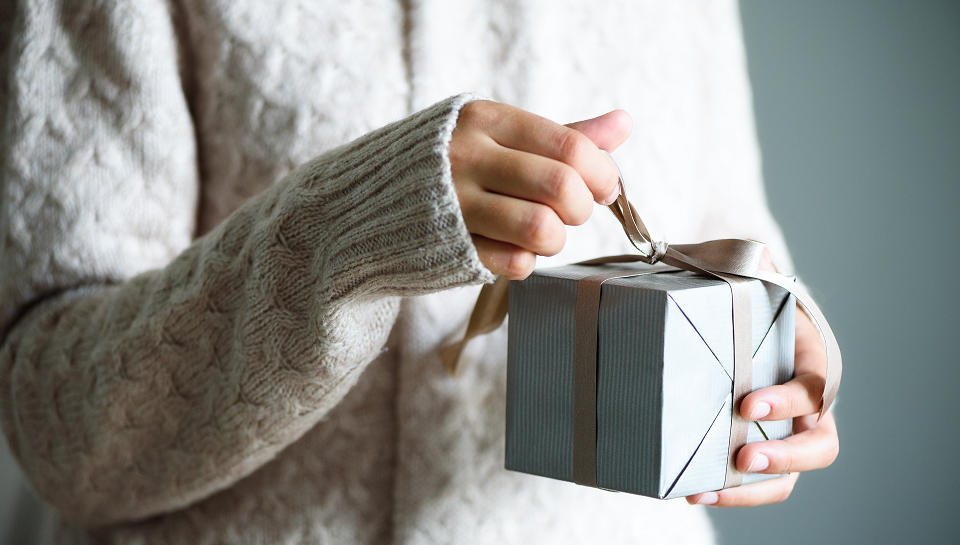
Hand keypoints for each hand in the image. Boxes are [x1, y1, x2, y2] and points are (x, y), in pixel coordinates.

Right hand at [450, 101, 632, 278]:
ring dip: (556, 239)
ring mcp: (455, 205)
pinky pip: (514, 263)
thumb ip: (561, 134)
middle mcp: (468, 158)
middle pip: (561, 187)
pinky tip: (510, 247)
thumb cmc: (448, 165)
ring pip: (541, 229)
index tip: (603, 187)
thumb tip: (623, 123)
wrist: (368, 202)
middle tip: (572, 212)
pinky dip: (525, 261)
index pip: (568, 146)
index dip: (601, 173)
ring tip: (543, 233)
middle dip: (582, 207)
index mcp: (486, 121)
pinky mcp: (450, 248)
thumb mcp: (497, 136)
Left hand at [686, 252, 839, 506]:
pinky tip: (693, 490)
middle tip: (744, 455)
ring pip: (790, 475)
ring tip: (710, 487)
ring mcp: (783, 432)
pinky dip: (730, 492)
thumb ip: (750, 263)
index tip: (747, 404)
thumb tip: (756, 252)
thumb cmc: (741, 297)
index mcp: (810, 358)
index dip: (790, 400)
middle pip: (820, 442)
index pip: (817, 385)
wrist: (720, 320)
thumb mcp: (746, 276)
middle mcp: (805, 402)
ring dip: (755, 488)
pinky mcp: (755, 448)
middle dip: (787, 455)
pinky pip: (754, 484)